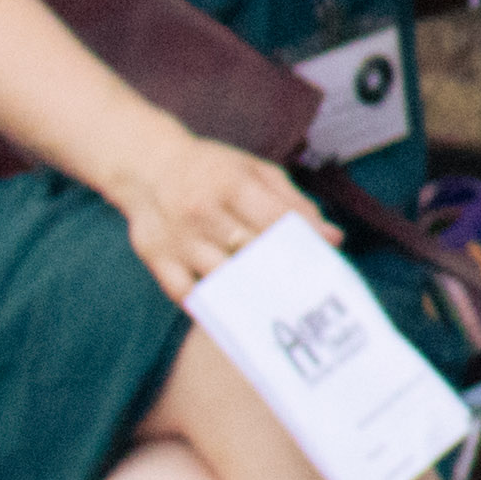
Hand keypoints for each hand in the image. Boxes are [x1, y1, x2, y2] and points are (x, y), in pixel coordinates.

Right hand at [109, 128, 323, 307]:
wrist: (148, 167)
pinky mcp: (158, 259)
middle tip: (308, 292)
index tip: (325, 262)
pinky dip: (212, 307)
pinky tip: (237, 313)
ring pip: (222, 277)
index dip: (305, 244)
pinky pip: (187, 294)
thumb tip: (332, 237)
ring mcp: (178, 239)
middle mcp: (202, 212)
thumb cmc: (214, 171)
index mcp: (231, 184)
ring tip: (279, 306)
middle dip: (283, 271)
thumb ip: (295, 203)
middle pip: (251, 251)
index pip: (276, 221)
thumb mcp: (257, 172)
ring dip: (252, 293)